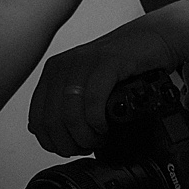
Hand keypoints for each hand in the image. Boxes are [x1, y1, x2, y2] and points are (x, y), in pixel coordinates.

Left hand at [28, 22, 177, 157]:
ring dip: (86, 137)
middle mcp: (64, 66)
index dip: (53, 143)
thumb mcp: (86, 85)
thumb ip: (66, 105)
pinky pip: (93, 101)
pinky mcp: (107, 62)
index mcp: (54, 72)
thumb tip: (46, 134)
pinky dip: (98, 122)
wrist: (152, 39)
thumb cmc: (122, 66)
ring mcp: (84, 62)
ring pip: (70, 115)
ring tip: (100, 139)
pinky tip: (106, 126)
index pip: (37, 119)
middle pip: (52, 121)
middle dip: (71, 144)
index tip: (71, 149)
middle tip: (88, 147)